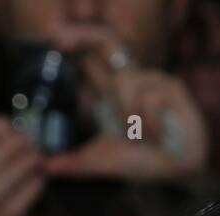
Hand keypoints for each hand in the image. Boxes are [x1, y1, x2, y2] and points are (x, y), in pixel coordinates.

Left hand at [45, 21, 209, 183]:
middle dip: (85, 36)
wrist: (175, 175)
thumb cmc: (143, 162)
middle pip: (108, 41)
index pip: (96, 53)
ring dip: (129, 120)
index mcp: (114, 89)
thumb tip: (43, 166)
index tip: (56, 37)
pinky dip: (148, 126)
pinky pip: (148, 99)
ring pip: (126, 85)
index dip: (78, 38)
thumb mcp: (100, 162)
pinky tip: (159, 137)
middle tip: (60, 38)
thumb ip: (73, 163)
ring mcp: (154, 80)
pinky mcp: (174, 88)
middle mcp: (132, 78)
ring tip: (142, 139)